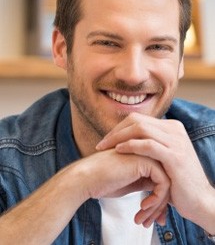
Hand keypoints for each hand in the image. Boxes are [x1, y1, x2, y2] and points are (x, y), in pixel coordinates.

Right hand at [79, 148, 169, 225]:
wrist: (85, 178)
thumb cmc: (102, 182)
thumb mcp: (129, 184)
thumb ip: (146, 186)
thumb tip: (163, 205)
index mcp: (143, 158)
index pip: (161, 181)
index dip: (158, 202)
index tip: (151, 219)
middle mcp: (147, 155)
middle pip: (165, 183)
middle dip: (159, 207)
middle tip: (148, 222)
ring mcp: (147, 156)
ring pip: (167, 184)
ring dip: (156, 207)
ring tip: (143, 219)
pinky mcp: (146, 161)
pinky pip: (163, 183)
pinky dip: (157, 199)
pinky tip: (143, 207)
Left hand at [96, 112, 214, 228]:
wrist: (199, 200)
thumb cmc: (177, 181)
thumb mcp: (165, 157)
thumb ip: (152, 145)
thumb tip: (129, 140)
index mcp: (171, 127)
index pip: (139, 119)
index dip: (120, 128)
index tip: (106, 140)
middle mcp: (174, 129)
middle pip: (137, 121)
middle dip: (116, 131)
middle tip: (101, 144)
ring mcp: (176, 141)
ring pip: (140, 129)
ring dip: (118, 137)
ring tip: (105, 147)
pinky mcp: (174, 156)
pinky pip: (147, 145)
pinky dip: (130, 145)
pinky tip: (118, 150)